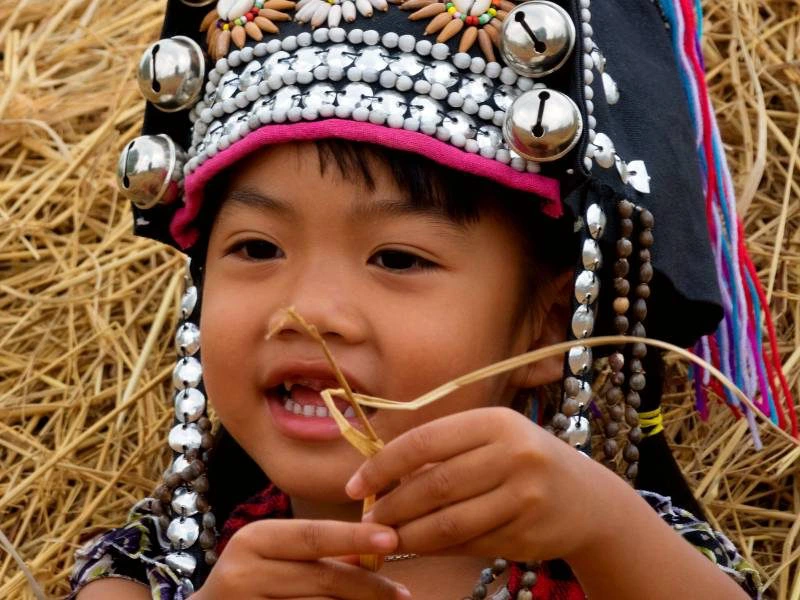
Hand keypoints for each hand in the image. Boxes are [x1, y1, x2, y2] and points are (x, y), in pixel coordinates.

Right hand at [193, 519, 412, 599]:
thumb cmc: (250, 580)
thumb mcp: (276, 556)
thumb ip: (320, 553)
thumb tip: (376, 550)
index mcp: (253, 539)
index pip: (313, 535)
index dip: (355, 536)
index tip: (392, 538)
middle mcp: (243, 573)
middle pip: (322, 578)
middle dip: (369, 587)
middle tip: (402, 593)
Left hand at [345, 407, 628, 562]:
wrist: (590, 500)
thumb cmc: (525, 461)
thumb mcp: (493, 439)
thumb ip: (444, 450)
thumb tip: (380, 475)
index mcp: (496, 422)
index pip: (425, 441)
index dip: (384, 465)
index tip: (355, 484)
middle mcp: (515, 454)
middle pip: (435, 485)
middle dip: (392, 506)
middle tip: (368, 519)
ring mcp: (526, 496)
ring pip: (450, 522)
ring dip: (409, 534)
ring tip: (385, 538)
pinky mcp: (530, 534)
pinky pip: (470, 545)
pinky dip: (437, 548)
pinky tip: (419, 546)